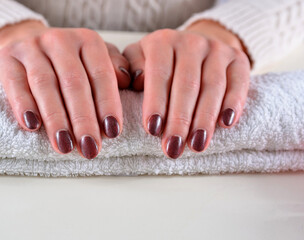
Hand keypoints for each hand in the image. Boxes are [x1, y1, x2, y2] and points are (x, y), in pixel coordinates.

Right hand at [0, 20, 130, 158]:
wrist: (29, 44)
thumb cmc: (71, 62)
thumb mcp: (96, 60)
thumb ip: (115, 68)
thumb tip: (127, 81)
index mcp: (87, 41)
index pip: (101, 75)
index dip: (108, 104)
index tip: (112, 132)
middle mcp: (60, 40)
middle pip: (74, 83)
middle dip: (83, 119)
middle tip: (90, 148)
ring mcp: (31, 48)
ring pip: (45, 85)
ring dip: (56, 119)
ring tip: (64, 146)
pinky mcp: (6, 59)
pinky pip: (15, 84)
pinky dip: (23, 105)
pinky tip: (32, 126)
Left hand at [123, 20, 250, 158]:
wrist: (196, 45)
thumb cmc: (161, 61)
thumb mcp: (139, 59)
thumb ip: (129, 68)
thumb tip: (133, 81)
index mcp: (163, 41)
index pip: (159, 74)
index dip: (156, 103)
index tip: (152, 130)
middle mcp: (191, 42)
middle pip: (187, 84)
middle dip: (180, 120)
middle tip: (173, 148)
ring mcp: (217, 49)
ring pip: (212, 86)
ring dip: (204, 119)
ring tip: (196, 145)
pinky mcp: (238, 59)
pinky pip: (238, 82)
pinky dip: (233, 103)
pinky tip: (226, 124)